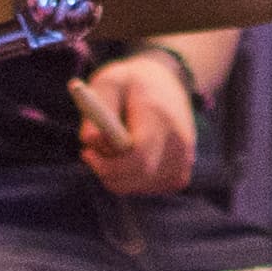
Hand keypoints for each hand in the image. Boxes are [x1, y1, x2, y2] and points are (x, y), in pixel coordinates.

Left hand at [75, 51, 197, 198]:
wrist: (168, 82)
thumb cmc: (130, 83)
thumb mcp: (108, 82)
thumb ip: (96, 110)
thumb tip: (90, 141)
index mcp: (160, 116)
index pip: (138, 155)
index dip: (109, 164)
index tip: (87, 153)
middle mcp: (179, 140)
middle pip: (140, 176)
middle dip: (108, 172)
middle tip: (92, 155)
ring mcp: (185, 159)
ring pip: (142, 186)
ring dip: (120, 175)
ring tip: (116, 147)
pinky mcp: (182, 174)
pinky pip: (150, 188)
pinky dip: (134, 180)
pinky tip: (132, 157)